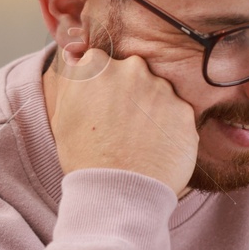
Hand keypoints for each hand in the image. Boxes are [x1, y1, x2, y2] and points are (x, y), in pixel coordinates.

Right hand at [44, 44, 197, 195]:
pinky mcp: (185, 112)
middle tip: (123, 127)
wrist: (116, 194)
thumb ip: (73, 80)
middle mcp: (132, 69)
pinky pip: (179, 116)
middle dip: (132, 94)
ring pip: (159, 94)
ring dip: (153, 111)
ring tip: (140, 142)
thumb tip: (77, 55)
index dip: (104, 88)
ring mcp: (161, 90)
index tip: (103, 109)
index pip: (103, 64)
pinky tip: (157, 150)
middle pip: (135, 74)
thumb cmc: (84, 157)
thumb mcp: (63, 114)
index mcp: (96, 66)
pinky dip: (171, 130)